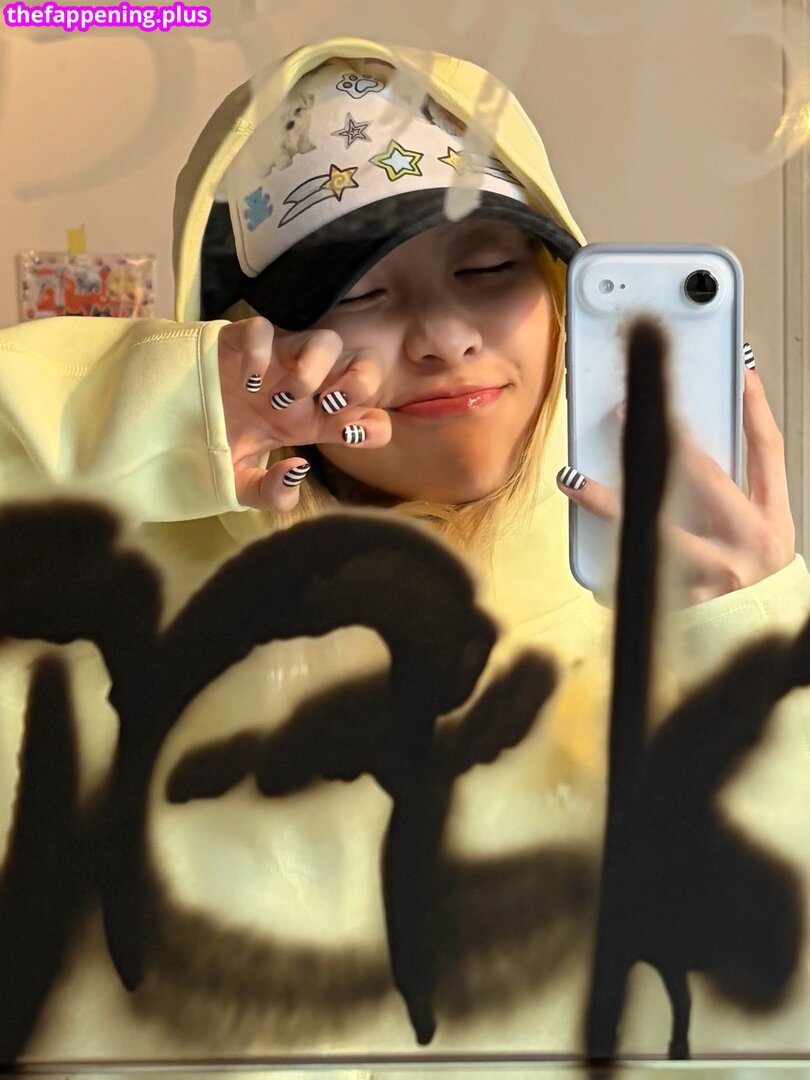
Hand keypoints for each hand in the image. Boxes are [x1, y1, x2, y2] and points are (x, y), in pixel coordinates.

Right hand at [217, 318, 391, 510]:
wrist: (165, 423)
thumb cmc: (214, 446)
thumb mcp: (240, 484)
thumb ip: (270, 492)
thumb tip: (297, 470)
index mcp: (313, 421)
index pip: (366, 414)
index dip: (372, 423)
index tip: (353, 434)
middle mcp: (305, 388)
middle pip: (363, 364)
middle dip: (358, 383)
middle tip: (327, 407)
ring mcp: (277, 362)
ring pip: (326, 340)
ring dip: (314, 369)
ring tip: (283, 398)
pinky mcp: (242, 342)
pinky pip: (264, 329)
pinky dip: (261, 352)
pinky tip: (248, 381)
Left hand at [557, 363, 795, 604]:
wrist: (758, 641)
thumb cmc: (754, 581)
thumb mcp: (761, 534)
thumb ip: (734, 495)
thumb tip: (687, 447)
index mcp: (770, 520)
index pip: (766, 450)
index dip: (753, 408)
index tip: (739, 371)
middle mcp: (747, 544)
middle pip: (703, 478)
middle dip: (663, 440)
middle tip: (625, 412)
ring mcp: (715, 576)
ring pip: (655, 528)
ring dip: (609, 502)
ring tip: (574, 479)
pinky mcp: (684, 605)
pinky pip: (640, 576)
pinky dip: (611, 565)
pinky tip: (587, 555)